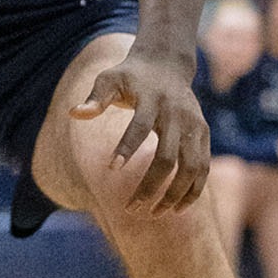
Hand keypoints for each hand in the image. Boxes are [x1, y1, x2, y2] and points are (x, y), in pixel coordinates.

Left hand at [70, 53, 209, 213]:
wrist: (166, 64)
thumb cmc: (129, 76)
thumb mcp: (109, 79)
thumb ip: (95, 98)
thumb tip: (74, 113)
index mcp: (153, 99)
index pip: (141, 126)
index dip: (127, 148)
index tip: (111, 169)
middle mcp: (178, 114)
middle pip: (168, 156)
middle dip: (150, 185)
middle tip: (131, 208)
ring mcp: (195, 125)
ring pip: (191, 167)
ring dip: (175, 194)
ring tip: (154, 213)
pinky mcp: (204, 134)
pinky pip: (203, 168)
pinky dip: (194, 190)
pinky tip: (176, 209)